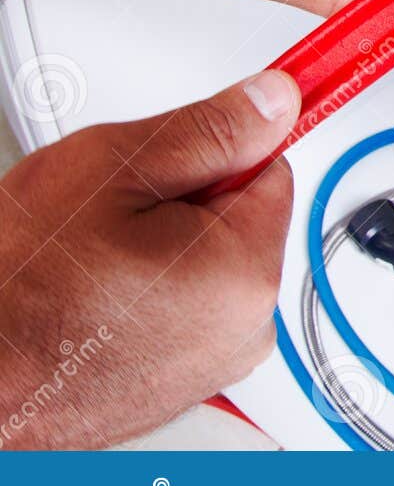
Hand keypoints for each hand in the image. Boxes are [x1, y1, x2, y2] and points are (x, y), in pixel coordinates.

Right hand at [0, 70, 298, 448]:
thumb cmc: (17, 291)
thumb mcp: (110, 172)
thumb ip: (208, 130)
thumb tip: (275, 101)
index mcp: (245, 271)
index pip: (272, 169)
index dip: (216, 150)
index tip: (193, 140)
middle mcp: (247, 327)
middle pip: (241, 220)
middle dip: (185, 204)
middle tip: (111, 216)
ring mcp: (215, 363)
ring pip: (210, 266)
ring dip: (164, 252)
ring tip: (92, 264)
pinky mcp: (183, 384)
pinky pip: (185, 312)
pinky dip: (149, 297)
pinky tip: (93, 299)